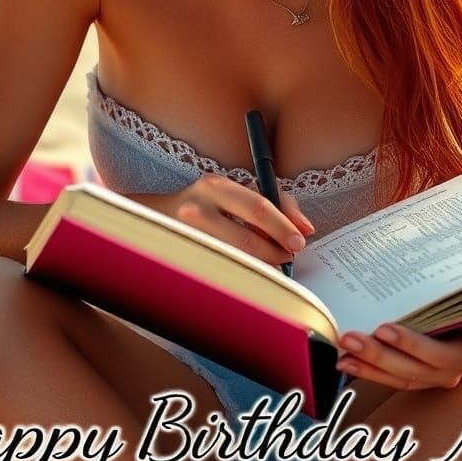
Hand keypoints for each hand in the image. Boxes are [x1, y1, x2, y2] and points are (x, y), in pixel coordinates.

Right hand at [163, 173, 315, 266]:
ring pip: (235, 260)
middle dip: (275, 251)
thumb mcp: (235, 193)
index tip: (300, 240)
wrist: (157, 216)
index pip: (258, 207)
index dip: (284, 226)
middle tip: (288, 256)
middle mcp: (198, 208)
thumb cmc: (206, 204)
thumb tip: (304, 228)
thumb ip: (274, 203)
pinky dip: (242, 274)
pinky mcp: (182, 259)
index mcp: (216, 187)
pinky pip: (221, 271)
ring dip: (261, 266)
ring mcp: (187, 236)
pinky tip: (248, 273)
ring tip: (271, 265)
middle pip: (247, 238)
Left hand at [336, 316, 461, 390]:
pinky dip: (368, 372)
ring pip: (398, 378)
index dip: (411, 344)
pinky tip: (346, 362)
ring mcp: (433, 378)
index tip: (383, 329)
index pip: (438, 354)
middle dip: (378, 354)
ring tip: (343, 352)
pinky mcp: (417, 378)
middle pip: (412, 368)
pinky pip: (391, 380)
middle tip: (351, 337)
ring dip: (368, 366)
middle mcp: (451, 371)